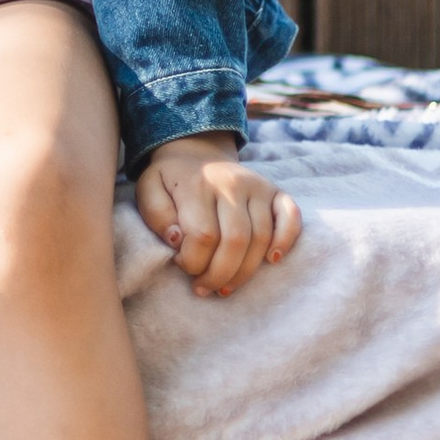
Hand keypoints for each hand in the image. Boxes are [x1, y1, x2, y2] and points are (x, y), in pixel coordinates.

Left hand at [135, 135, 301, 296]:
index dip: (193, 262)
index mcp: (198, 184)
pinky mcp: (275, 191)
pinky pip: (291, 217)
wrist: (196, 151)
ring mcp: (258, 186)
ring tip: (225, 287)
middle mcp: (232, 183)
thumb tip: (178, 240)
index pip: (203, 235)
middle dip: (219, 275)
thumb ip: (156, 215)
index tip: (181, 266)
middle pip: (235, 241)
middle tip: (204, 289)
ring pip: (261, 238)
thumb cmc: (171, 180)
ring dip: (245, 271)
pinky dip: (286, 240)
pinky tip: (272, 260)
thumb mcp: (149, 190)